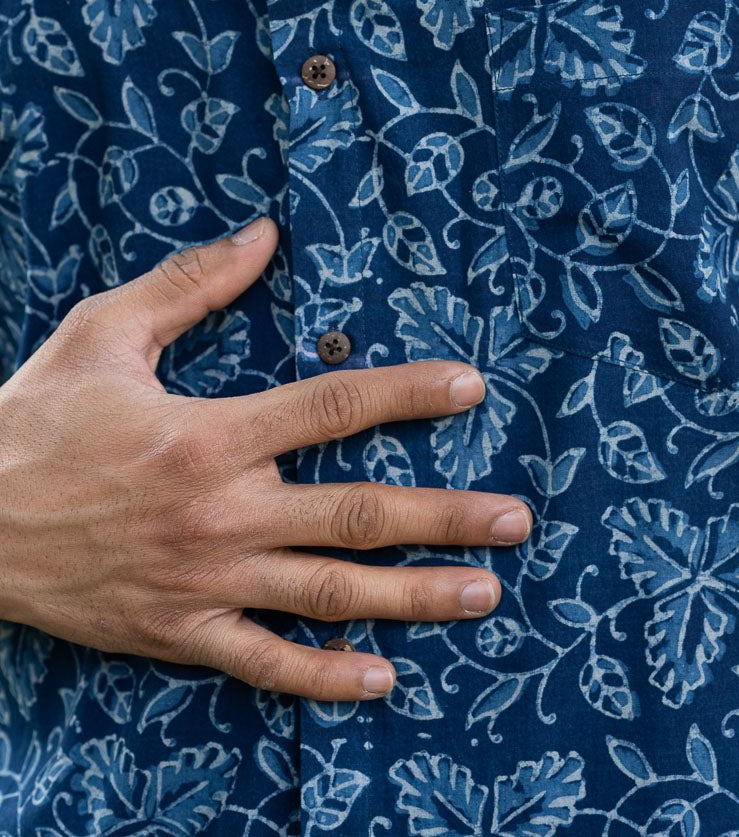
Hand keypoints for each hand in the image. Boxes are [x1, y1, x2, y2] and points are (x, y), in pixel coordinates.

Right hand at [0, 217, 532, 700]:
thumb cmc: (34, 421)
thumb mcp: (104, 333)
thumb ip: (192, 284)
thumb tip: (264, 233)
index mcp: (210, 435)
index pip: (334, 409)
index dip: (410, 395)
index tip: (471, 388)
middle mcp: (221, 512)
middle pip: (358, 513)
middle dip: (447, 515)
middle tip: (518, 518)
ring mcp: (205, 581)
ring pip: (330, 593)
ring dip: (415, 596)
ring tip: (485, 595)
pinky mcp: (178, 633)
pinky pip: (263, 663)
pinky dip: (324, 675)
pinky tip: (382, 677)